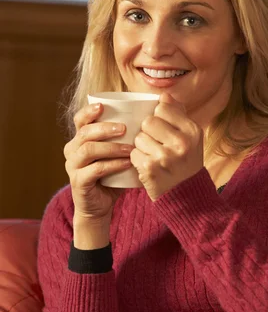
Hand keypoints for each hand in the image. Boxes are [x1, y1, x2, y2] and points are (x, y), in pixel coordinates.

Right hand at [64, 103, 133, 234]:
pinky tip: (127, 163)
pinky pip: (95, 170)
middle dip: (105, 128)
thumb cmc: (112, 175)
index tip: (103, 106)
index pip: (79, 120)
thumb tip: (150, 118)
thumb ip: (125, 138)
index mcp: (79, 139)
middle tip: (124, 128)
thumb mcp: (116, 154)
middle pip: (84, 133)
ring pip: (88, 150)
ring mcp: (73, 167)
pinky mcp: (78, 182)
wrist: (100, 205)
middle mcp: (72, 150)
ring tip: (130, 148)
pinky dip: (113, 165)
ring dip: (111, 147)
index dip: (88, 111)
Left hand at [130, 92, 203, 200]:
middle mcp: (181, 142)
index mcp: (192, 130)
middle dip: (148, 132)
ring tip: (153, 156)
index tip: (163, 129)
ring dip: (141, 146)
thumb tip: (164, 95)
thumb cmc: (185, 162)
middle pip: (148, 121)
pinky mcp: (150, 169)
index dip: (158, 117)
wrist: (186, 197)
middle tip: (157, 144)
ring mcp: (165, 156)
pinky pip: (133, 153)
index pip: (163, 108)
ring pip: (138, 137)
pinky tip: (148, 166)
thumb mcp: (191, 137)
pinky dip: (137, 160)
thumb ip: (178, 114)